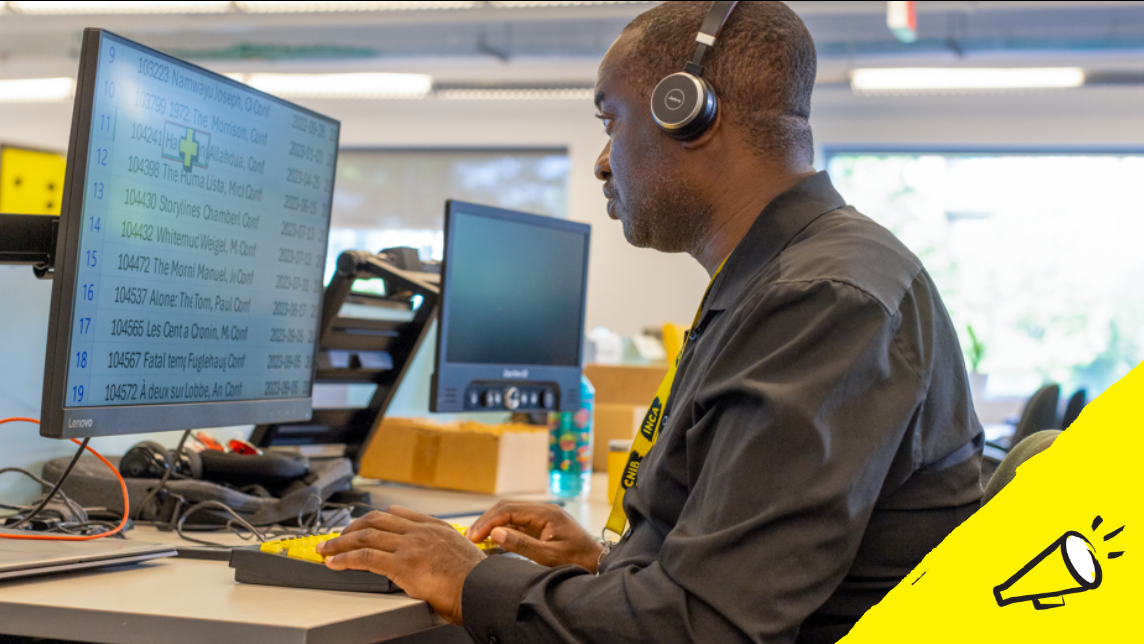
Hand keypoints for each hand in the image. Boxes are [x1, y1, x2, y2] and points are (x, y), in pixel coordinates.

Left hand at [316, 506, 484, 624]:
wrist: (485, 590)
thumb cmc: (477, 580)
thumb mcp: (459, 554)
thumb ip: (440, 550)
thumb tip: (430, 563)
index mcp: (435, 527)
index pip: (397, 513)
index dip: (374, 519)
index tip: (362, 525)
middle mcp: (421, 531)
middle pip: (376, 520)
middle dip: (351, 528)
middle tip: (337, 537)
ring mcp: (411, 545)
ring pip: (366, 536)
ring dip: (340, 542)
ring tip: (326, 548)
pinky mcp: (403, 564)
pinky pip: (366, 557)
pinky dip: (345, 558)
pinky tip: (333, 562)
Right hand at [467, 501, 602, 572]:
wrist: (597, 562)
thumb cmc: (577, 560)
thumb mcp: (549, 556)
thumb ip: (522, 544)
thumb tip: (496, 533)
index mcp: (546, 513)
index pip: (509, 510)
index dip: (489, 522)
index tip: (475, 535)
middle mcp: (543, 510)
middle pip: (507, 508)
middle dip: (486, 520)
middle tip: (470, 536)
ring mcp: (542, 516)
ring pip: (510, 513)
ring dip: (493, 523)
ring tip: (476, 537)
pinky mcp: (541, 525)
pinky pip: (517, 522)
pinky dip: (502, 528)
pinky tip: (492, 538)